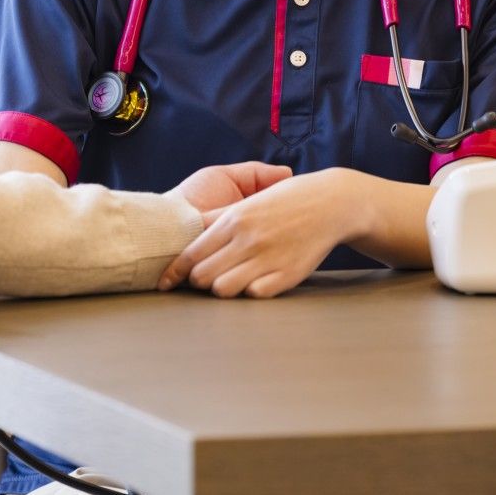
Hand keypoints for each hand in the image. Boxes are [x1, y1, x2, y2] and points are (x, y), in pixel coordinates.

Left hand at [159, 168, 366, 297]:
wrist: (330, 203)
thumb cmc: (288, 199)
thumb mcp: (250, 200)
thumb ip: (221, 217)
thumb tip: (192, 230)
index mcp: (234, 219)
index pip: (193, 253)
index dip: (175, 271)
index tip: (166, 281)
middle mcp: (248, 240)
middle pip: (203, 276)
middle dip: (198, 281)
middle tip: (204, 277)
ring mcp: (268, 259)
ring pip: (224, 289)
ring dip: (222, 288)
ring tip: (230, 279)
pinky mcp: (287, 275)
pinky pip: (254, 295)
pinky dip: (250, 292)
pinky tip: (254, 281)